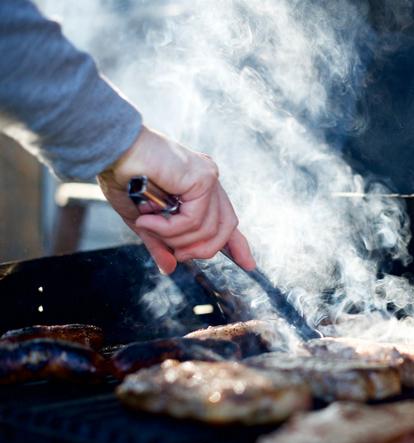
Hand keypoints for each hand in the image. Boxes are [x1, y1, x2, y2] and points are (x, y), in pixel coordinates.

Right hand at [97, 126, 255, 274]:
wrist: (110, 149)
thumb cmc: (121, 176)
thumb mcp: (143, 220)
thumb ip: (160, 242)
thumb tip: (170, 268)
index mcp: (198, 187)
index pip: (226, 219)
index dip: (238, 244)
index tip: (248, 264)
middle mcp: (208, 180)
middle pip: (226, 227)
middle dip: (203, 249)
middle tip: (178, 255)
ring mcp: (208, 177)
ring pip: (209, 229)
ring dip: (175, 238)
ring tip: (147, 226)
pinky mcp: (203, 177)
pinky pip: (195, 220)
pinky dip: (170, 228)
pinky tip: (148, 219)